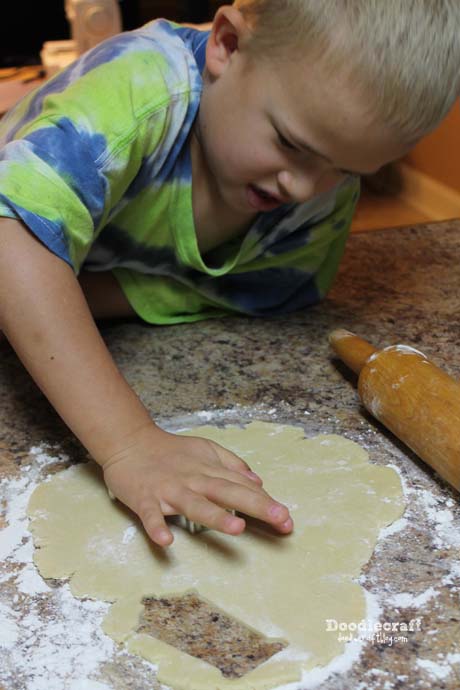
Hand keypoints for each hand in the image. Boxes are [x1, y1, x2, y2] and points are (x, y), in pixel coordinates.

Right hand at [101, 423, 293, 546]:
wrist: (129, 442)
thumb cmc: (169, 451)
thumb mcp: (205, 450)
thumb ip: (231, 464)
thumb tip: (257, 480)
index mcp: (209, 470)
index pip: (242, 486)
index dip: (266, 501)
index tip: (287, 518)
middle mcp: (194, 480)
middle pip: (228, 493)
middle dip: (256, 506)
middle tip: (281, 519)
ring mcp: (169, 490)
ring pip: (195, 505)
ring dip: (216, 516)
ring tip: (238, 529)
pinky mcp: (145, 498)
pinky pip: (151, 515)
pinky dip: (157, 527)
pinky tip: (166, 541)